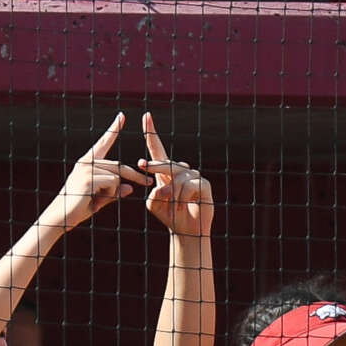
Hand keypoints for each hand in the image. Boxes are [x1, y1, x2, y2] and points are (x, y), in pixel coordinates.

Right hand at [43, 114, 149, 230]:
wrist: (59, 218)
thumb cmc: (77, 209)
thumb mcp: (99, 199)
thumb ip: (114, 192)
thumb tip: (130, 188)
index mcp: (86, 162)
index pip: (103, 143)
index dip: (113, 130)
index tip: (122, 116)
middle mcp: (86, 162)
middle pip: (119, 166)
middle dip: (136, 175)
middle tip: (149, 183)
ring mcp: (87, 169)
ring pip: (117, 177)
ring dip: (114, 192)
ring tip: (96, 202)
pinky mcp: (90, 178)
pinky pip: (113, 184)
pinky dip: (110, 195)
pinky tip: (94, 201)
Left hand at [136, 113, 212, 238]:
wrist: (186, 230)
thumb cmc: (169, 215)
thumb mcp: (153, 205)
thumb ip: (153, 194)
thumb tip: (164, 187)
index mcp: (165, 171)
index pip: (158, 149)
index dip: (151, 134)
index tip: (146, 116)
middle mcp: (180, 170)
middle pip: (165, 162)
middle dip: (153, 165)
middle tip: (142, 165)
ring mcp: (194, 175)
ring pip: (176, 178)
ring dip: (171, 196)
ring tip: (173, 208)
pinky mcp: (204, 184)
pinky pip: (187, 187)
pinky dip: (180, 199)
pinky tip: (181, 207)